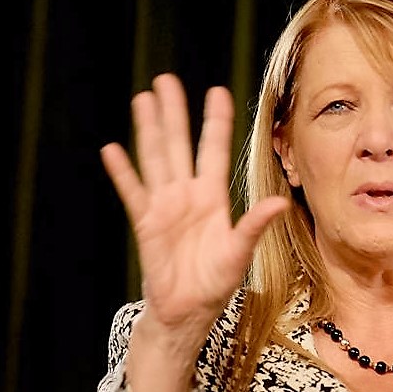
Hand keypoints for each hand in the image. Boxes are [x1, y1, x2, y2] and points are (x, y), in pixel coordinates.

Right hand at [101, 73, 288, 339]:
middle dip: (174, 113)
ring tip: (142, 100)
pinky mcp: (145, 223)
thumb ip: (254, 225)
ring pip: (154, 159)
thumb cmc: (215, 283)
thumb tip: (280, 203)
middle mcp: (187, 195)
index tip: (217, 90)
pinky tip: (112, 149)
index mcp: (212, 197)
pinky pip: (133, 192)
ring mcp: (164, 206)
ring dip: (148, 130)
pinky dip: (122, 172)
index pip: (213, 149)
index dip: (215, 121)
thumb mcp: (239, 252)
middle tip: (166, 80)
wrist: (186, 311)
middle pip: (179, 144)